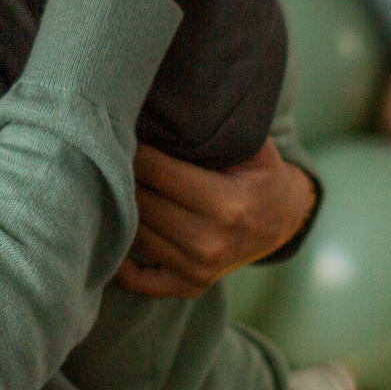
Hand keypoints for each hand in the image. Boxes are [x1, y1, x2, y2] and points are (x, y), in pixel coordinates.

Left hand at [115, 139, 317, 298]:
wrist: (283, 220)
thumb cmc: (261, 175)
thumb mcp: (253, 146)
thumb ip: (220, 127)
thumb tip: (173, 104)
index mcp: (226, 204)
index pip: (158, 172)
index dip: (134, 149)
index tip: (119, 130)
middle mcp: (210, 242)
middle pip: (143, 202)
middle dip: (123, 175)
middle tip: (107, 153)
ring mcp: (199, 269)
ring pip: (137, 233)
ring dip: (120, 209)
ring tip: (109, 183)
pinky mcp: (191, 285)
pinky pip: (141, 280)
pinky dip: (121, 263)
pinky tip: (113, 234)